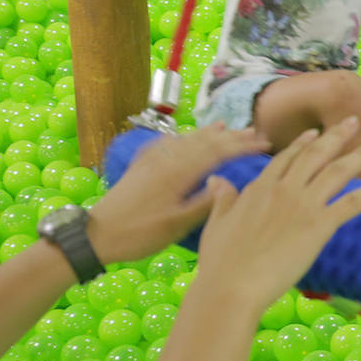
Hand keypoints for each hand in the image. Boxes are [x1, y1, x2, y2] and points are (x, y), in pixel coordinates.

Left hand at [86, 124, 268, 264]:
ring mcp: (152, 160)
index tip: (263, 144)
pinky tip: (185, 137)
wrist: (96, 234)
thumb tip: (227, 183)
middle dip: (231, 136)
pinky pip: (168, 144)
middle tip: (255, 132)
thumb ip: (204, 204)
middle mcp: (166, 160)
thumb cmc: (139, 234)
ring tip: (227, 126)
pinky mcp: (141, 165)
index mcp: (178, 173)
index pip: (217, 152)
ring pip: (186, 140)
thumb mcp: (176, 225)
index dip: (242, 146)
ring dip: (209, 133)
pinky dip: (183, 138)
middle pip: (204, 141)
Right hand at [192, 118, 360, 310]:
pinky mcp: (319, 225)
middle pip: (315, 155)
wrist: (232, 285)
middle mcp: (283, 189)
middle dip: (336, 135)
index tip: (315, 132)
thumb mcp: (216, 223)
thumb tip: (217, 180)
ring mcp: (303, 205)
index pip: (285, 158)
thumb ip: (222, 198)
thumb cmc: (219, 262)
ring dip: (359, 153)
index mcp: (258, 188)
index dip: (302, 144)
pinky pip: (352, 202)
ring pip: (337, 171)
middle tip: (354, 120)